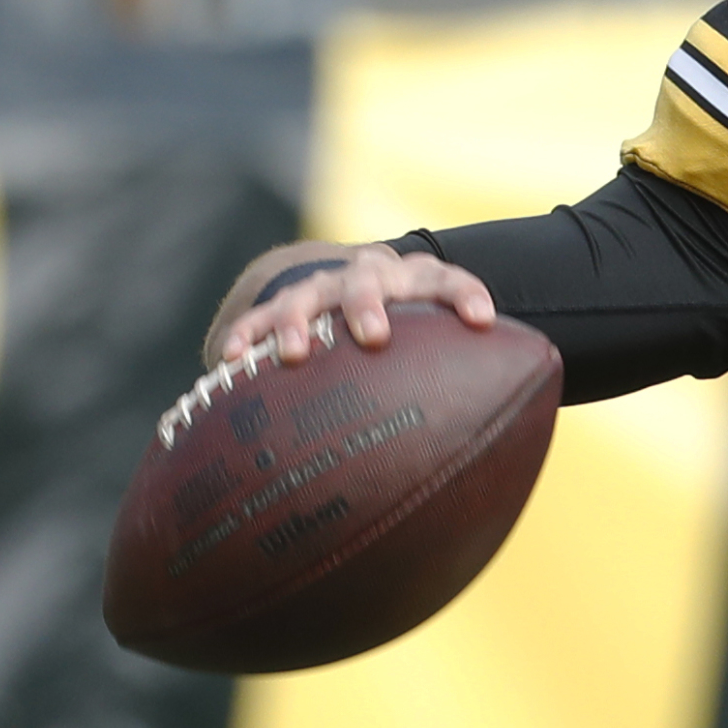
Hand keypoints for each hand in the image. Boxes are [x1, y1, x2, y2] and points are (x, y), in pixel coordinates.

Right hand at [217, 244, 495, 362]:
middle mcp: (369, 277)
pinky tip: (228, 360)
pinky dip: (245, 335)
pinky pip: (257, 317)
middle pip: (369, 281)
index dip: (466, 294)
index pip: (446, 279)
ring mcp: (322, 287)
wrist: (354, 283)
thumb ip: (463, 375)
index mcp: (416, 280)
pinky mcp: (281, 304)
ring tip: (292, 354)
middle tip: (374, 337)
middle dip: (369, 306)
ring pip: (307, 296)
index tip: (482, 320)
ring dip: (299, 322)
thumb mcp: (437, 340)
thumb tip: (499, 450)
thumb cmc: (412, 331)